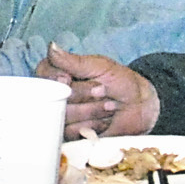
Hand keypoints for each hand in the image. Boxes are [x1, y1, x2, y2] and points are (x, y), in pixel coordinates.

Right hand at [36, 43, 157, 137]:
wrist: (140, 108)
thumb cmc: (121, 82)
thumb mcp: (101, 66)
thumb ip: (73, 61)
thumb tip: (51, 48)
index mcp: (60, 74)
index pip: (43, 74)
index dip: (56, 79)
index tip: (69, 78)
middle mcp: (57, 96)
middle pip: (55, 97)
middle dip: (83, 94)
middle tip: (102, 91)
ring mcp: (63, 117)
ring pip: (64, 116)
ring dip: (91, 111)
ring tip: (107, 106)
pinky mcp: (71, 136)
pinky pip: (72, 133)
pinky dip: (92, 126)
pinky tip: (104, 122)